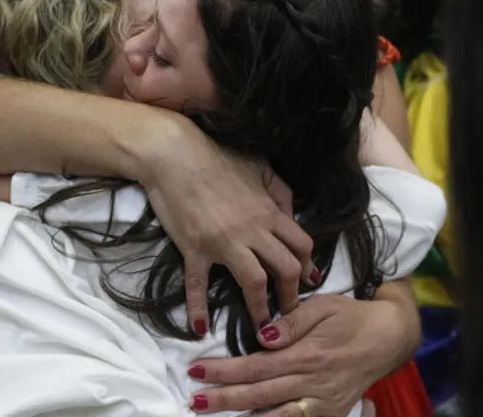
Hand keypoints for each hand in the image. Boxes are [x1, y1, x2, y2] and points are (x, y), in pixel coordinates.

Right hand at [141, 122, 314, 332]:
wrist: (174, 154)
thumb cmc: (217, 156)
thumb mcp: (259, 166)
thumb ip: (280, 192)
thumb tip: (292, 216)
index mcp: (268, 211)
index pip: (301, 245)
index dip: (308, 266)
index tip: (307, 281)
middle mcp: (252, 230)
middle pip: (286, 268)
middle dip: (292, 294)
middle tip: (290, 311)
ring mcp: (223, 242)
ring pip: (254, 281)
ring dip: (261, 308)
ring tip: (263, 327)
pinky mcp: (194, 249)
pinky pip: (198, 285)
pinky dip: (199, 309)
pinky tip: (201, 329)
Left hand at [187, 293, 416, 415]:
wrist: (390, 338)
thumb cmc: (352, 317)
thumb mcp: (322, 306)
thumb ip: (292, 322)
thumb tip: (263, 337)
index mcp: (307, 355)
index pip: (256, 366)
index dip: (224, 370)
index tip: (196, 369)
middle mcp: (312, 383)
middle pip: (258, 396)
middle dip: (223, 399)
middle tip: (193, 399)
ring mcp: (322, 404)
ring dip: (241, 416)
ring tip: (211, 412)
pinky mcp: (330, 414)